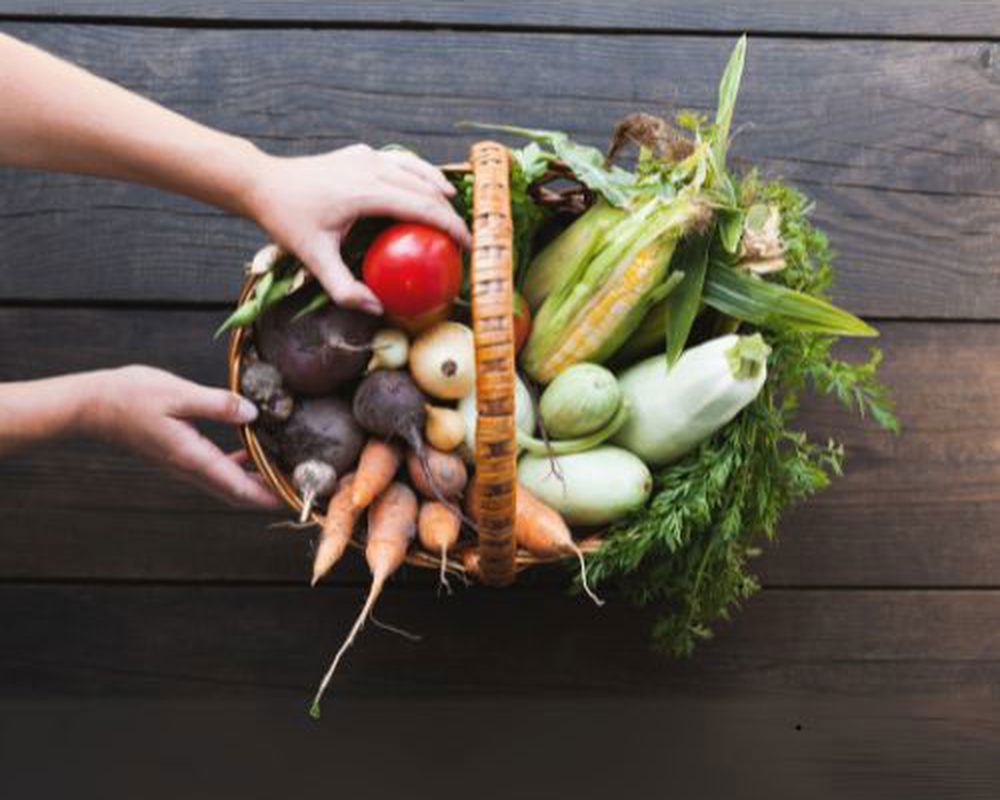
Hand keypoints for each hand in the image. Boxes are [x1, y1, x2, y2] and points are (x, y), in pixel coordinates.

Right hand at [82, 365, 280, 508]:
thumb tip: (252, 414)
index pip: (241, 488)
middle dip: (270, 495)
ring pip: (228, 484)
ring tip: (284, 473)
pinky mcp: (180, 455)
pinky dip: (239, 467)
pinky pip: (217, 469)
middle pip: (238, 493)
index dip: (271, 496)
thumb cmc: (131, 397)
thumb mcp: (178, 394)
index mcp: (194, 458)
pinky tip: (251, 450)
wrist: (93, 405)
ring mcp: (184, 464)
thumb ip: (218, 405)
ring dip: (256, 483)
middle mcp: (191, 468)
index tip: (297, 499)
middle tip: (300, 489)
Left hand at [245, 144, 470, 313]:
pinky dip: (421, 174)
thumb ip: (344, 289)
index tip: (466, 246)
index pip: (423, 206)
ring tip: (453, 212)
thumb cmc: (288, 221)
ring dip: (439, 190)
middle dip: (450, 212)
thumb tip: (377, 308)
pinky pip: (402, 162)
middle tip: (462, 238)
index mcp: (366, 192)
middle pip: (426, 188)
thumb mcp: (314, 259)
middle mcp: (371, 168)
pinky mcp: (361, 153)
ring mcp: (367, 157)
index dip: (450, 226)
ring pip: (418, 170)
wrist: (263, 183)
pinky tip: (428, 187)